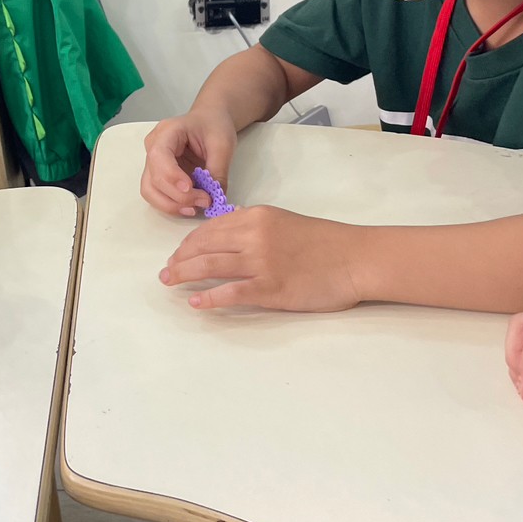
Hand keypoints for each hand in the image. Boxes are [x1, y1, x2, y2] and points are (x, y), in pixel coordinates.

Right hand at [140, 110, 237, 216]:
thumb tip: (215, 199)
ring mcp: (152, 163)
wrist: (209, 120)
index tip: (190, 188)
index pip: (159, 156)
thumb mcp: (222, 144)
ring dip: (171, 205)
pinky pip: (157, 195)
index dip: (171, 175)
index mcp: (167, 132)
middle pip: (153, 178)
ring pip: (150, 191)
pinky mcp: (158, 176)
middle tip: (205, 201)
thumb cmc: (213, 125)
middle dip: (178, 196)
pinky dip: (172, 205)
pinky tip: (190, 206)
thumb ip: (218, 170)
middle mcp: (153, 148)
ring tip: (195, 208)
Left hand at [160, 205, 363, 311]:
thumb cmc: (324, 242)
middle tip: (166, 272)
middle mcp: (253, 235)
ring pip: (210, 266)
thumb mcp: (283, 222)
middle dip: (179, 259)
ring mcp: (261, 262)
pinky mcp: (271, 287)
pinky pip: (231, 292)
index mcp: (255, 217)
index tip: (178, 254)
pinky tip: (196, 304)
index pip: (210, 229)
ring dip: (184, 275)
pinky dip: (209, 298)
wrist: (356, 258)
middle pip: (203, 246)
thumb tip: (225, 234)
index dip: (188, 243)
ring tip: (170, 283)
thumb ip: (253, 227)